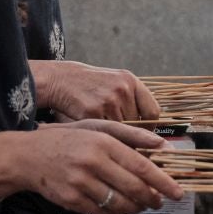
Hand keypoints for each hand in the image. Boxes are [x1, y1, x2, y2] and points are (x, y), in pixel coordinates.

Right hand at [18, 124, 183, 213]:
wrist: (27, 156)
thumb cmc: (68, 140)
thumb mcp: (98, 128)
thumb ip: (132, 135)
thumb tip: (163, 144)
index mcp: (103, 143)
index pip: (141, 166)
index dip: (162, 182)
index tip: (177, 191)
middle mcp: (93, 162)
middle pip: (133, 188)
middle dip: (152, 198)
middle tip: (159, 202)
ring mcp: (80, 182)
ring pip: (119, 203)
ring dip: (135, 208)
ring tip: (141, 205)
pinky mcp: (70, 199)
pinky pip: (101, 213)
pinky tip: (121, 210)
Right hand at [32, 59, 159, 122]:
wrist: (60, 79)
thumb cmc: (91, 85)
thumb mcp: (115, 83)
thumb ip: (133, 100)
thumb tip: (151, 134)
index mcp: (131, 80)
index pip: (152, 112)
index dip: (149, 127)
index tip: (142, 134)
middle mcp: (122, 89)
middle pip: (137, 124)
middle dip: (128, 131)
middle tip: (119, 133)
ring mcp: (108, 100)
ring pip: (122, 130)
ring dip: (114, 133)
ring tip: (103, 127)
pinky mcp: (92, 111)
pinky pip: (105, 131)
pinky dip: (101, 133)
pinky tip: (93, 127)